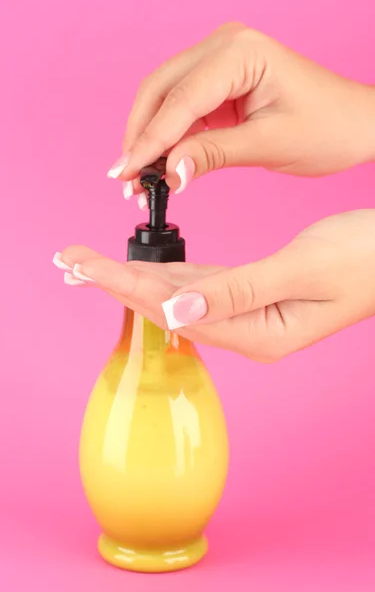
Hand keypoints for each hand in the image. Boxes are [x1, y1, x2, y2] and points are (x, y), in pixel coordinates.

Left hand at [57, 210, 374, 361]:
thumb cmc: (364, 260)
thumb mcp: (302, 271)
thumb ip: (239, 292)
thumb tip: (177, 313)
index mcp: (257, 332)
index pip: (174, 309)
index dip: (124, 285)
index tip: (82, 267)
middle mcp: (247, 329)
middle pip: (167, 305)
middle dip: (115, 282)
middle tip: (69, 262)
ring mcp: (250, 313)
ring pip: (180, 295)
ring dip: (134, 278)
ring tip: (92, 266)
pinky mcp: (255, 293)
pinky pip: (202, 285)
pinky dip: (170, 274)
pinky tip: (146, 270)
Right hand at [106, 23, 374, 204]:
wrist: (353, 125)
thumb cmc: (327, 127)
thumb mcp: (267, 144)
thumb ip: (212, 155)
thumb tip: (168, 173)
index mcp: (240, 52)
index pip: (180, 98)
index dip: (149, 140)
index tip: (126, 173)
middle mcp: (224, 47)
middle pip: (160, 91)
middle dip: (140, 137)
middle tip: (126, 181)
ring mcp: (220, 63)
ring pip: (164, 100)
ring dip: (149, 140)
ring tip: (138, 181)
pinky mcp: (219, 84)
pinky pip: (181, 110)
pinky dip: (168, 138)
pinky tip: (158, 165)